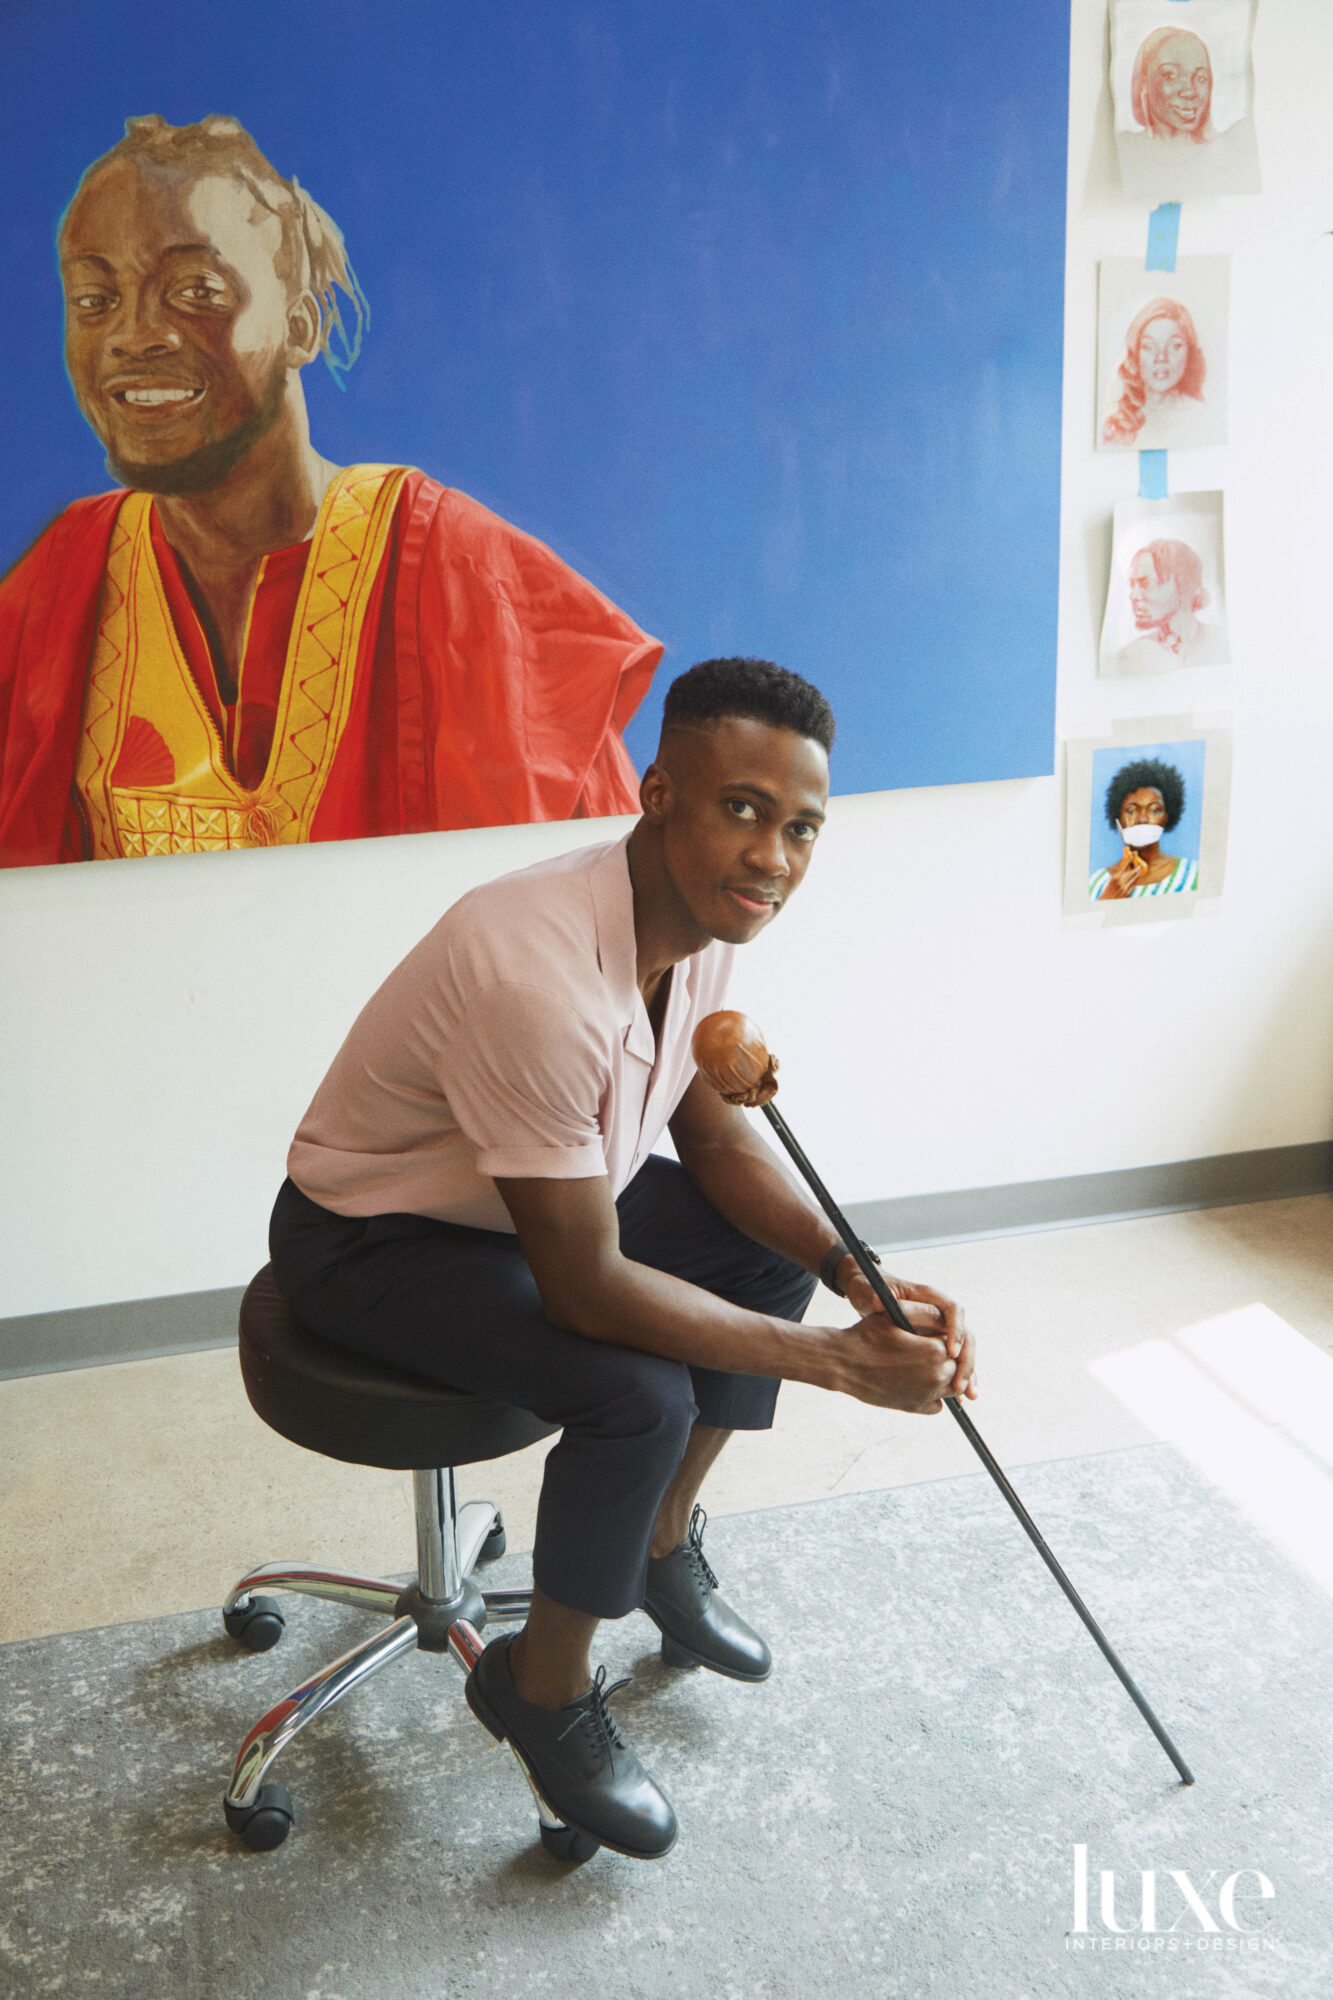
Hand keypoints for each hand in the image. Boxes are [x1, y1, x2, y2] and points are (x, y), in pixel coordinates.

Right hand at [824, 1310, 959, 1413]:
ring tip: (928, 1365)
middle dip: (950, 1359)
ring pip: (950, 1387)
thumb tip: (944, 1317)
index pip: (957, 1346)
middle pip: (957, 1368)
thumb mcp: (895, 1315)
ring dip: (945, 1377)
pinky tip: (920, 1383)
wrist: (842, 1363)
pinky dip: (934, 1396)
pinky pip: (936, 1404)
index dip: (949, 1340)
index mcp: (935, 1352)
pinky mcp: (914, 1407)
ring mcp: (926, 1395)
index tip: (939, 1336)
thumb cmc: (866, 1336)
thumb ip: (924, 1313)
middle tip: (933, 1349)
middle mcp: (936, 1376)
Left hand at [840, 1256, 977, 1400]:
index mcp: (930, 1297)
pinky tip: (960, 1398)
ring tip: (969, 1395)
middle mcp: (940, 1313)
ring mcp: (940, 1329)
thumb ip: (880, 1299)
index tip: (949, 1352)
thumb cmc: (871, 1288)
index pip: (953, 1311)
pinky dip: (957, 1377)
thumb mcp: (873, 1293)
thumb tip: (876, 1302)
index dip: (955, 1331)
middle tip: (959, 1384)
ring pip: (964, 1352)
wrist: (868, 1293)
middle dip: (966, 1361)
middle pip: (966, 1336)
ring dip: (968, 1373)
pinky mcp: (935, 1343)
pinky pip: (952, 1361)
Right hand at [1097, 846, 1148, 900]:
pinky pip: (1134, 884)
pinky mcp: (1128, 892)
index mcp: (1116, 877)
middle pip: (1133, 871)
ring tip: (1139, 869)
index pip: (1125, 865)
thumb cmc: (1108, 891)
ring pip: (1136, 878)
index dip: (1131, 858)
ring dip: (1138, 872)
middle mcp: (1121, 882)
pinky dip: (1136, 879)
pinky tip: (1136, 877)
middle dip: (1138, 866)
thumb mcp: (1112, 881)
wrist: (1106, 902)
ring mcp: (1126, 887)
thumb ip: (1120, 874)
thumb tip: (1127, 868)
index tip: (1135, 852)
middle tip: (1140, 863)